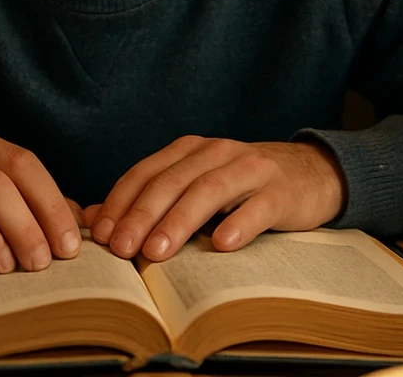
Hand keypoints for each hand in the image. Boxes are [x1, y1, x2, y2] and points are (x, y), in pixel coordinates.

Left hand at [83, 137, 346, 261]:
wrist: (312, 174)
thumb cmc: (242, 189)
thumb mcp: (195, 187)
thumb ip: (149, 200)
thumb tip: (90, 219)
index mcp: (190, 150)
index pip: (146, 172)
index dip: (120, 201)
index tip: (101, 235)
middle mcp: (216, 153)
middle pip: (172, 181)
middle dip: (143, 215)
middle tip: (121, 249)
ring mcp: (251, 169)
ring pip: (209, 191)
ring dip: (180, 222)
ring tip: (157, 252)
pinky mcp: (281, 191)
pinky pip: (258, 206)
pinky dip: (239, 223)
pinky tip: (222, 245)